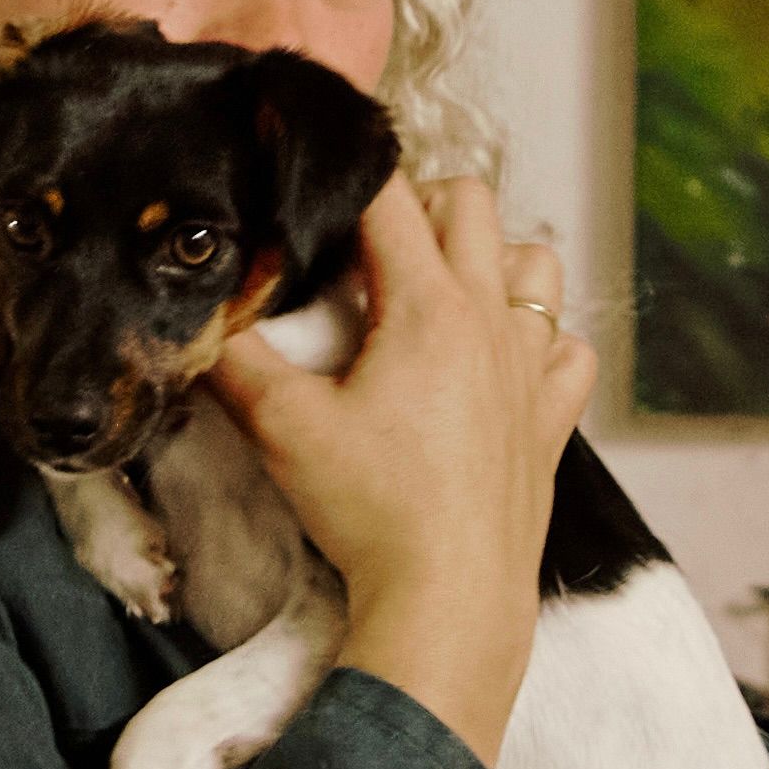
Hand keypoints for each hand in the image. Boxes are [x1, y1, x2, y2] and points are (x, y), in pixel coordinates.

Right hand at [208, 176, 592, 764]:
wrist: (449, 596)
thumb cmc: (372, 510)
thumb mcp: (284, 428)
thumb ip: (235, 361)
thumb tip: (199, 319)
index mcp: (427, 305)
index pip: (389, 194)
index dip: (348, 171)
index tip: (317, 180)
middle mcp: (492, 319)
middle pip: (473, 204)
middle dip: (421, 204)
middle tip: (371, 248)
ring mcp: (532, 367)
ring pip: (537, 264)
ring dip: (492, 259)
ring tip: (440, 294)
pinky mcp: (553, 418)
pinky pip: (569, 350)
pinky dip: (542, 340)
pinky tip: (500, 365)